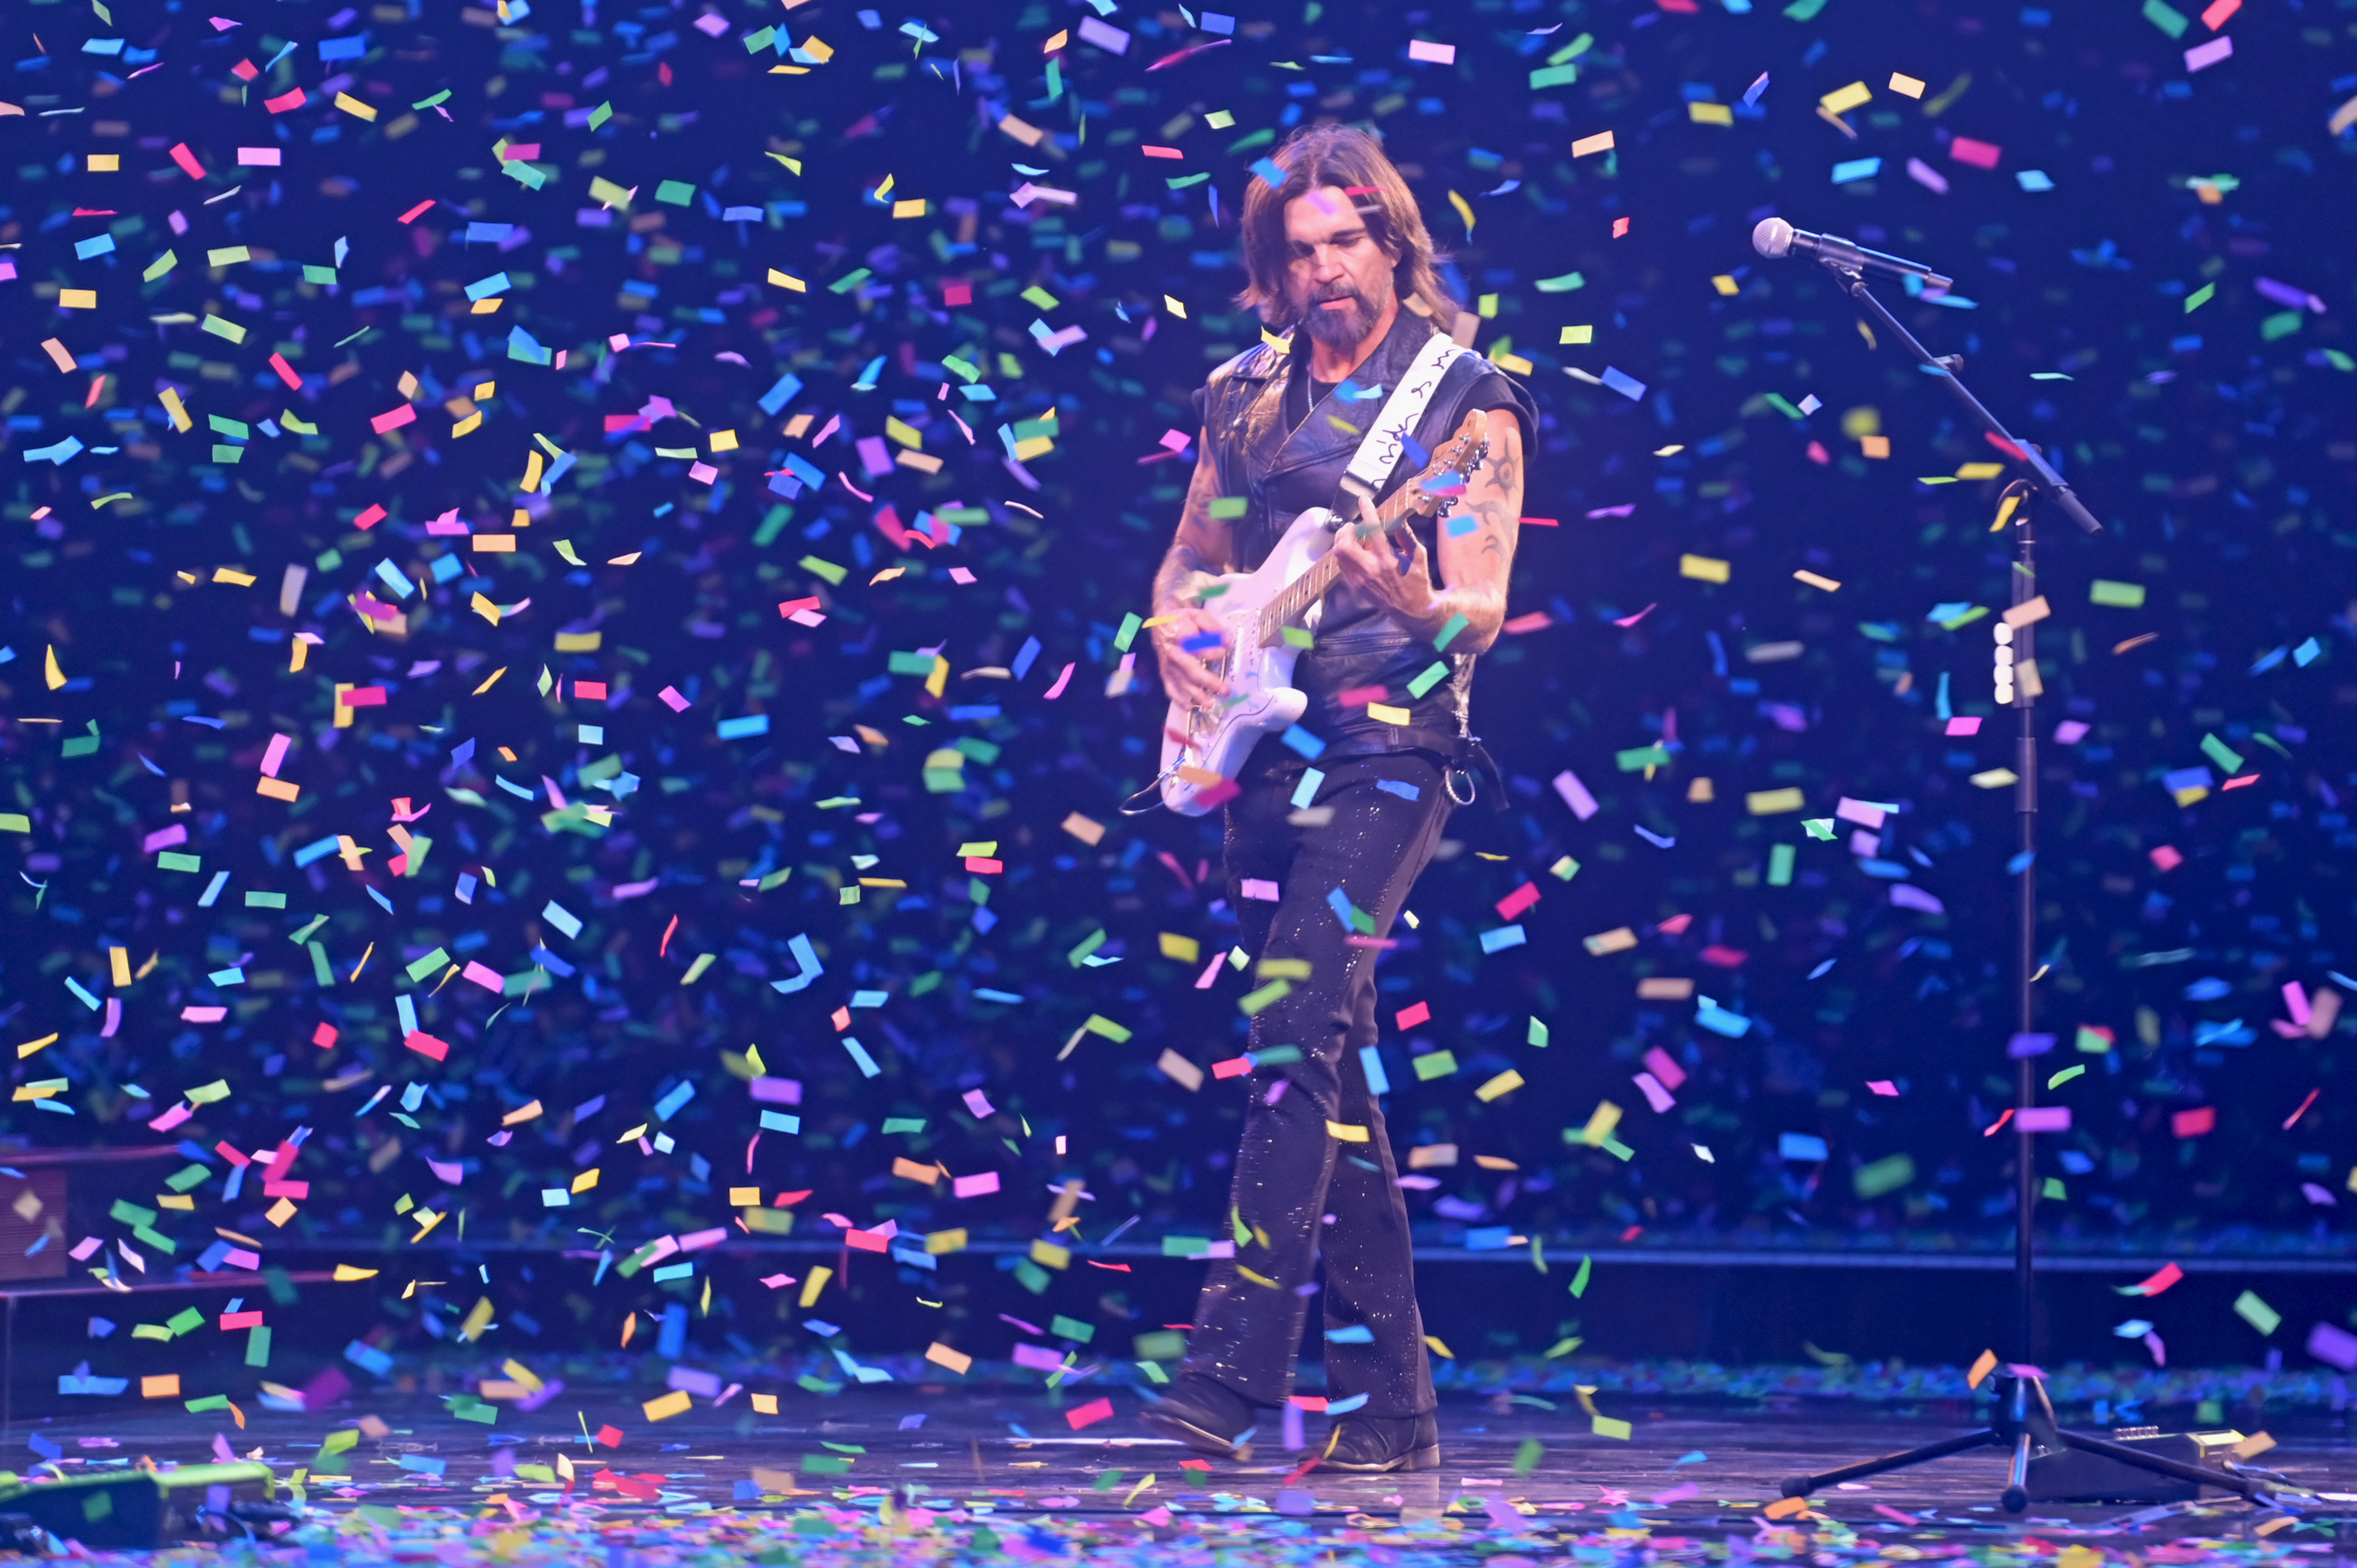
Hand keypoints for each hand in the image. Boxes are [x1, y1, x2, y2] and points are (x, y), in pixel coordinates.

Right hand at [1154, 603, 1230, 710]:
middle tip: (1225, 690)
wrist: (1160, 619)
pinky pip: (1169, 687)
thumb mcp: (1198, 614)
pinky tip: (1189, 707)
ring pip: (1182, 683)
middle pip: (1191, 670)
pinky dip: (1178, 699)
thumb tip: (1228, 641)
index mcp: (1181, 635)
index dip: (1214, 652)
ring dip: (1196, 695)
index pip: (1199, 647)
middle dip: (1209, 682)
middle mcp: (1173, 652)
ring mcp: (1167, 664)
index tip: (1225, 652)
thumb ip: (1213, 627)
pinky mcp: (1164, 671)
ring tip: (1210, 704)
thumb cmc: (1183, 617)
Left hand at [1328, 495, 1437, 627]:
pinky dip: (1345, 555)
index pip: (1373, 532)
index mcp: (1387, 561)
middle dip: (1346, 531)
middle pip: (1344, 546)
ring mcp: (1360, 580)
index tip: (1363, 500)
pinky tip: (1355, 551)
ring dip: (1343, 541)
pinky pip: (1342, 566)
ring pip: (1339, 556)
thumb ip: (1407, 537)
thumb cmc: (1417, 581)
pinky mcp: (1355, 587)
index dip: (1367, 513)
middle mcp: (1370, 571)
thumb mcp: (1419, 556)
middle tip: (1354, 526)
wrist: (1411, 610)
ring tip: (1353, 537)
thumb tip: (1399, 520)